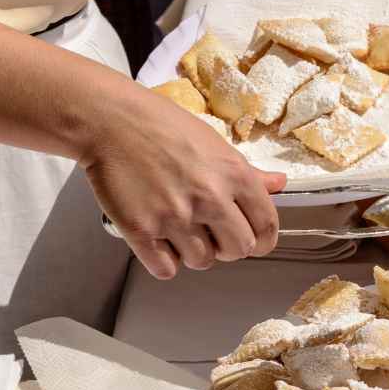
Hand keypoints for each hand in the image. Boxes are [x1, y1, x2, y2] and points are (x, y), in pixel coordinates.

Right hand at [83, 89, 286, 279]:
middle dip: (227, 248)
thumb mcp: (215, 143)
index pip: (266, 226)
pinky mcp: (142, 230)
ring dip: (193, 253)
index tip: (252, 241)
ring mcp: (175, 217)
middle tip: (211, 234)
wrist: (110, 120)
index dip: (262, 240)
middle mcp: (209, 199)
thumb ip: (248, 172)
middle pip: (238, 251)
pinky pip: (166, 269)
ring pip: (202, 262)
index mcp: (234, 175)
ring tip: (179, 230)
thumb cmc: (161, 125)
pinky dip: (163, 261)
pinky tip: (158, 241)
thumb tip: (278, 184)